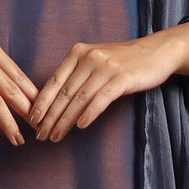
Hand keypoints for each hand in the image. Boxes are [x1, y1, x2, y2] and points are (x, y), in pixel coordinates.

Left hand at [28, 23, 188, 141]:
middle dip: (49, 117)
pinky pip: (101, 99)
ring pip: (79, 98)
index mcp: (78, 52)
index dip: (41, 102)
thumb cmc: (123, 62)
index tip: (32, 121)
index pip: (54, 81)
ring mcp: (106, 67)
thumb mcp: (96, 61)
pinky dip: (89, 113)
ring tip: (56, 136)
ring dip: (65, 120)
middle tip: (40, 135)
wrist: (156, 52)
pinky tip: (80, 126)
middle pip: (64, 93)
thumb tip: (53, 103)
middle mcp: (89, 57)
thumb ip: (76, 76)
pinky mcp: (122, 78)